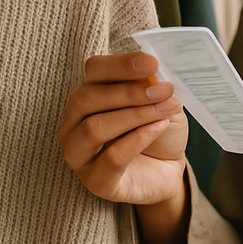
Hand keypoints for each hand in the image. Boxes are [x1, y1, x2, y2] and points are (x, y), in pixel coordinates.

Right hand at [57, 52, 187, 205]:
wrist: (168, 167)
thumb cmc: (159, 128)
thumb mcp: (159, 99)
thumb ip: (150, 83)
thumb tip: (150, 68)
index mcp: (89, 93)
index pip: (93, 70)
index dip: (121, 64)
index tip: (152, 62)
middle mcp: (74, 123)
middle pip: (86, 99)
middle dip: (129, 92)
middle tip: (165, 90)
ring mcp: (79, 154)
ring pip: (94, 128)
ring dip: (136, 115)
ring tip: (166, 110)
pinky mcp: (95, 180)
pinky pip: (112, 157)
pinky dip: (139, 139)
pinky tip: (159, 127)